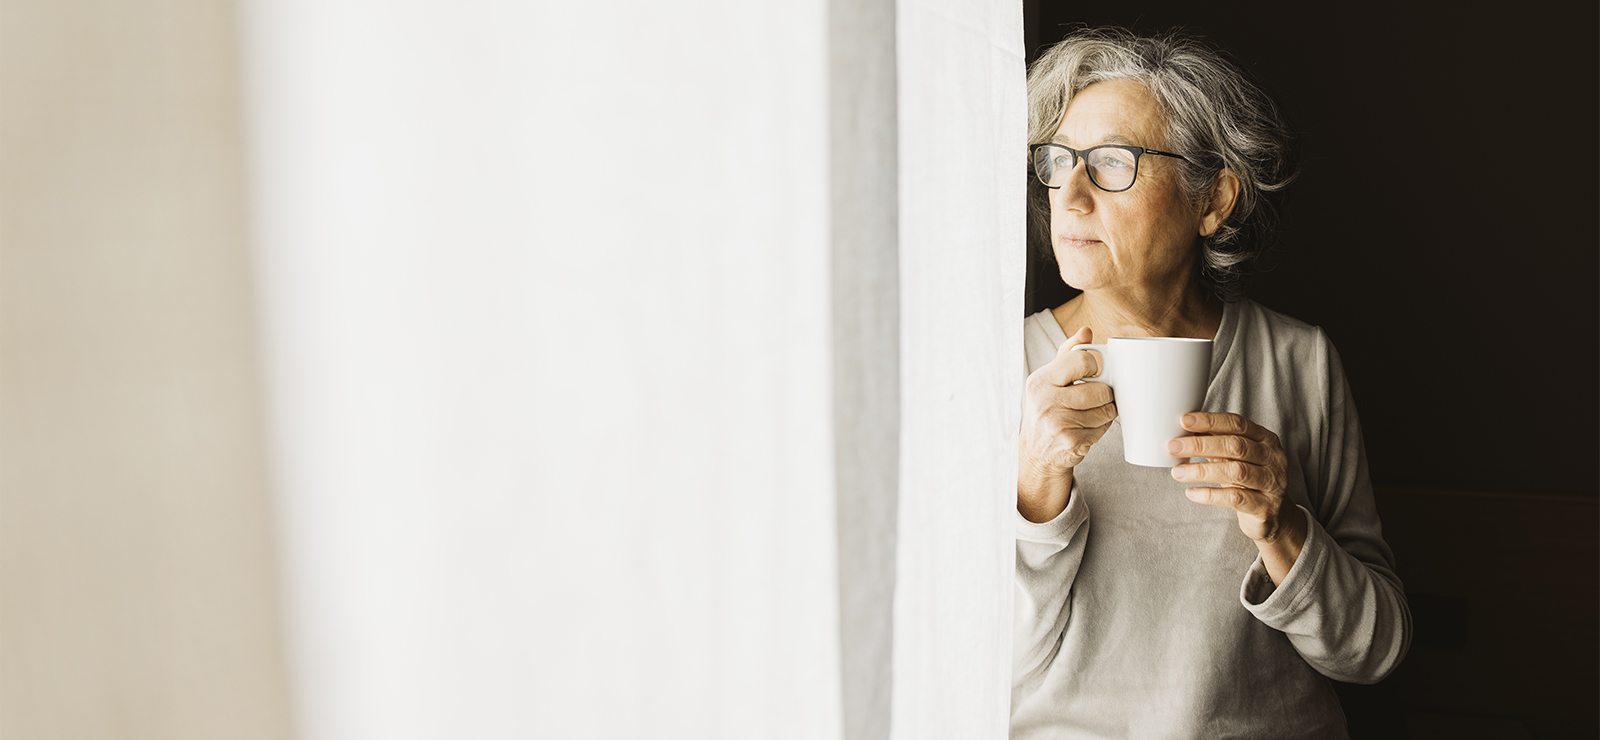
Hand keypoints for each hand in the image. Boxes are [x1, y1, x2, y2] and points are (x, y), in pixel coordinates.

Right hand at [1018, 327, 1116, 522]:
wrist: (1037, 452)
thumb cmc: (1047, 409)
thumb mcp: (1050, 379)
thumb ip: (1069, 353)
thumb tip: (1086, 331)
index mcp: (1040, 381)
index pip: (1082, 361)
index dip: (1094, 366)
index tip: (1092, 373)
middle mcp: (1046, 402)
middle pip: (1100, 390)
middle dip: (1104, 394)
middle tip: (1095, 397)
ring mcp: (1059, 424)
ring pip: (1106, 410)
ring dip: (1105, 411)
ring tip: (1089, 413)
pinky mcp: (1072, 442)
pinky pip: (1104, 428)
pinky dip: (1101, 428)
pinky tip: (1086, 427)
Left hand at [1168, 412, 1304, 583]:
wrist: (1273, 515)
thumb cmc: (1249, 480)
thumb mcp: (1236, 458)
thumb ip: (1216, 443)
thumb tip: (1182, 430)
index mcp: (1265, 439)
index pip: (1237, 424)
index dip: (1210, 421)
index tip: (1183, 421)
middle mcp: (1273, 458)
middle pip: (1235, 446)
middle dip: (1200, 445)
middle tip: (1173, 447)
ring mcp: (1272, 483)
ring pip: (1235, 472)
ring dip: (1201, 471)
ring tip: (1177, 472)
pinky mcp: (1265, 507)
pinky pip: (1235, 498)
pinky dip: (1210, 495)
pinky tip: (1192, 493)